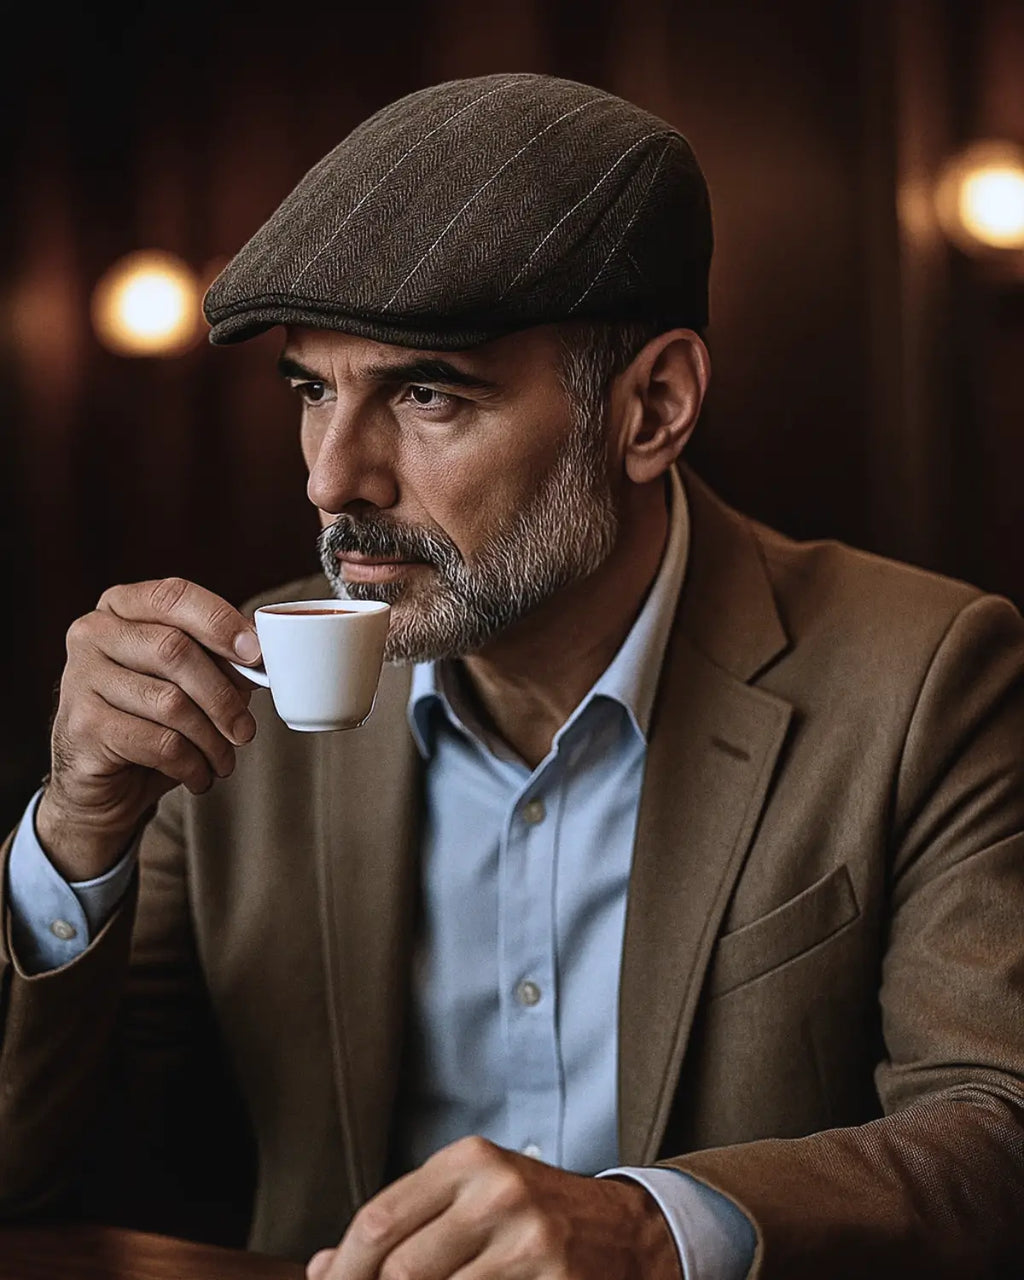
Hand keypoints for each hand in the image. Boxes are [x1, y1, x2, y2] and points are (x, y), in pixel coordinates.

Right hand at [36, 577, 261, 880]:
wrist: (101, 781)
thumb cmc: (152, 718)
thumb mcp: (188, 679)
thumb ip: (220, 658)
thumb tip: (263, 658)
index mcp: (121, 606)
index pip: (174, 596)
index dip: (220, 622)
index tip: (256, 654)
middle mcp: (93, 633)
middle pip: (174, 650)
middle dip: (223, 696)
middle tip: (245, 730)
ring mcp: (80, 678)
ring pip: (170, 702)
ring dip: (211, 739)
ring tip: (224, 759)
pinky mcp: (83, 725)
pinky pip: (158, 742)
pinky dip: (191, 764)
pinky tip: (199, 775)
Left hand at [306, 1136, 681, 1279]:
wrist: (631, 1232)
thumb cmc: (536, 1215)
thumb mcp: (472, 1197)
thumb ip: (403, 1224)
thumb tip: (317, 1268)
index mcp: (468, 1160)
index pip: (378, 1221)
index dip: (342, 1271)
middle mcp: (497, 1191)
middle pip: (399, 1269)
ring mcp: (530, 1239)